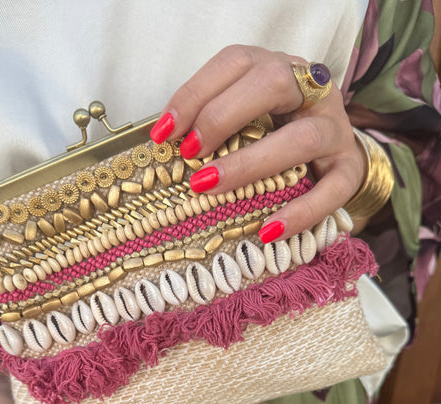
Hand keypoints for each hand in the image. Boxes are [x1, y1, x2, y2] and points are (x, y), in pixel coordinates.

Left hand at [151, 45, 367, 238]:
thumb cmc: (278, 136)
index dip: (196, 93)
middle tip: (191, 153)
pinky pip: (331, 191)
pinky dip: (300, 213)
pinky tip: (268, 231)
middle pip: (272, 82)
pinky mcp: (349, 169)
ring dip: (251, 163)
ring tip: (210, 187)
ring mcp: (334, 129)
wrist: (336, 157)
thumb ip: (213, 122)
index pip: (236, 63)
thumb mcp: (246, 119)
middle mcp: (311, 91)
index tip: (164, 132)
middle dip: (222, 116)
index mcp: (278, 69)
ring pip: (302, 138)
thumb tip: (166, 144)